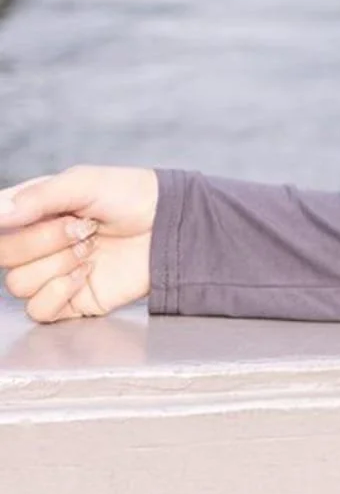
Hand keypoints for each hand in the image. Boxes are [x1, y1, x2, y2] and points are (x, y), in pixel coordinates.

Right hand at [0, 165, 158, 321]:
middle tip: (80, 227)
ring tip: (90, 248)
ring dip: (57, 264)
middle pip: (4, 255)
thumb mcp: (85, 183)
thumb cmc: (131, 197)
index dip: (4, 222)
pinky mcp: (69, 301)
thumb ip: (39, 197)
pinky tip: (87, 272)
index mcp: (35, 210)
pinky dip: (60, 292)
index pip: (0, 222)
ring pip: (18, 284)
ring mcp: (51, 273)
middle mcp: (37, 243)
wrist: (169, 227)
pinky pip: (38, 310)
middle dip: (43, 240)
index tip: (18, 220)